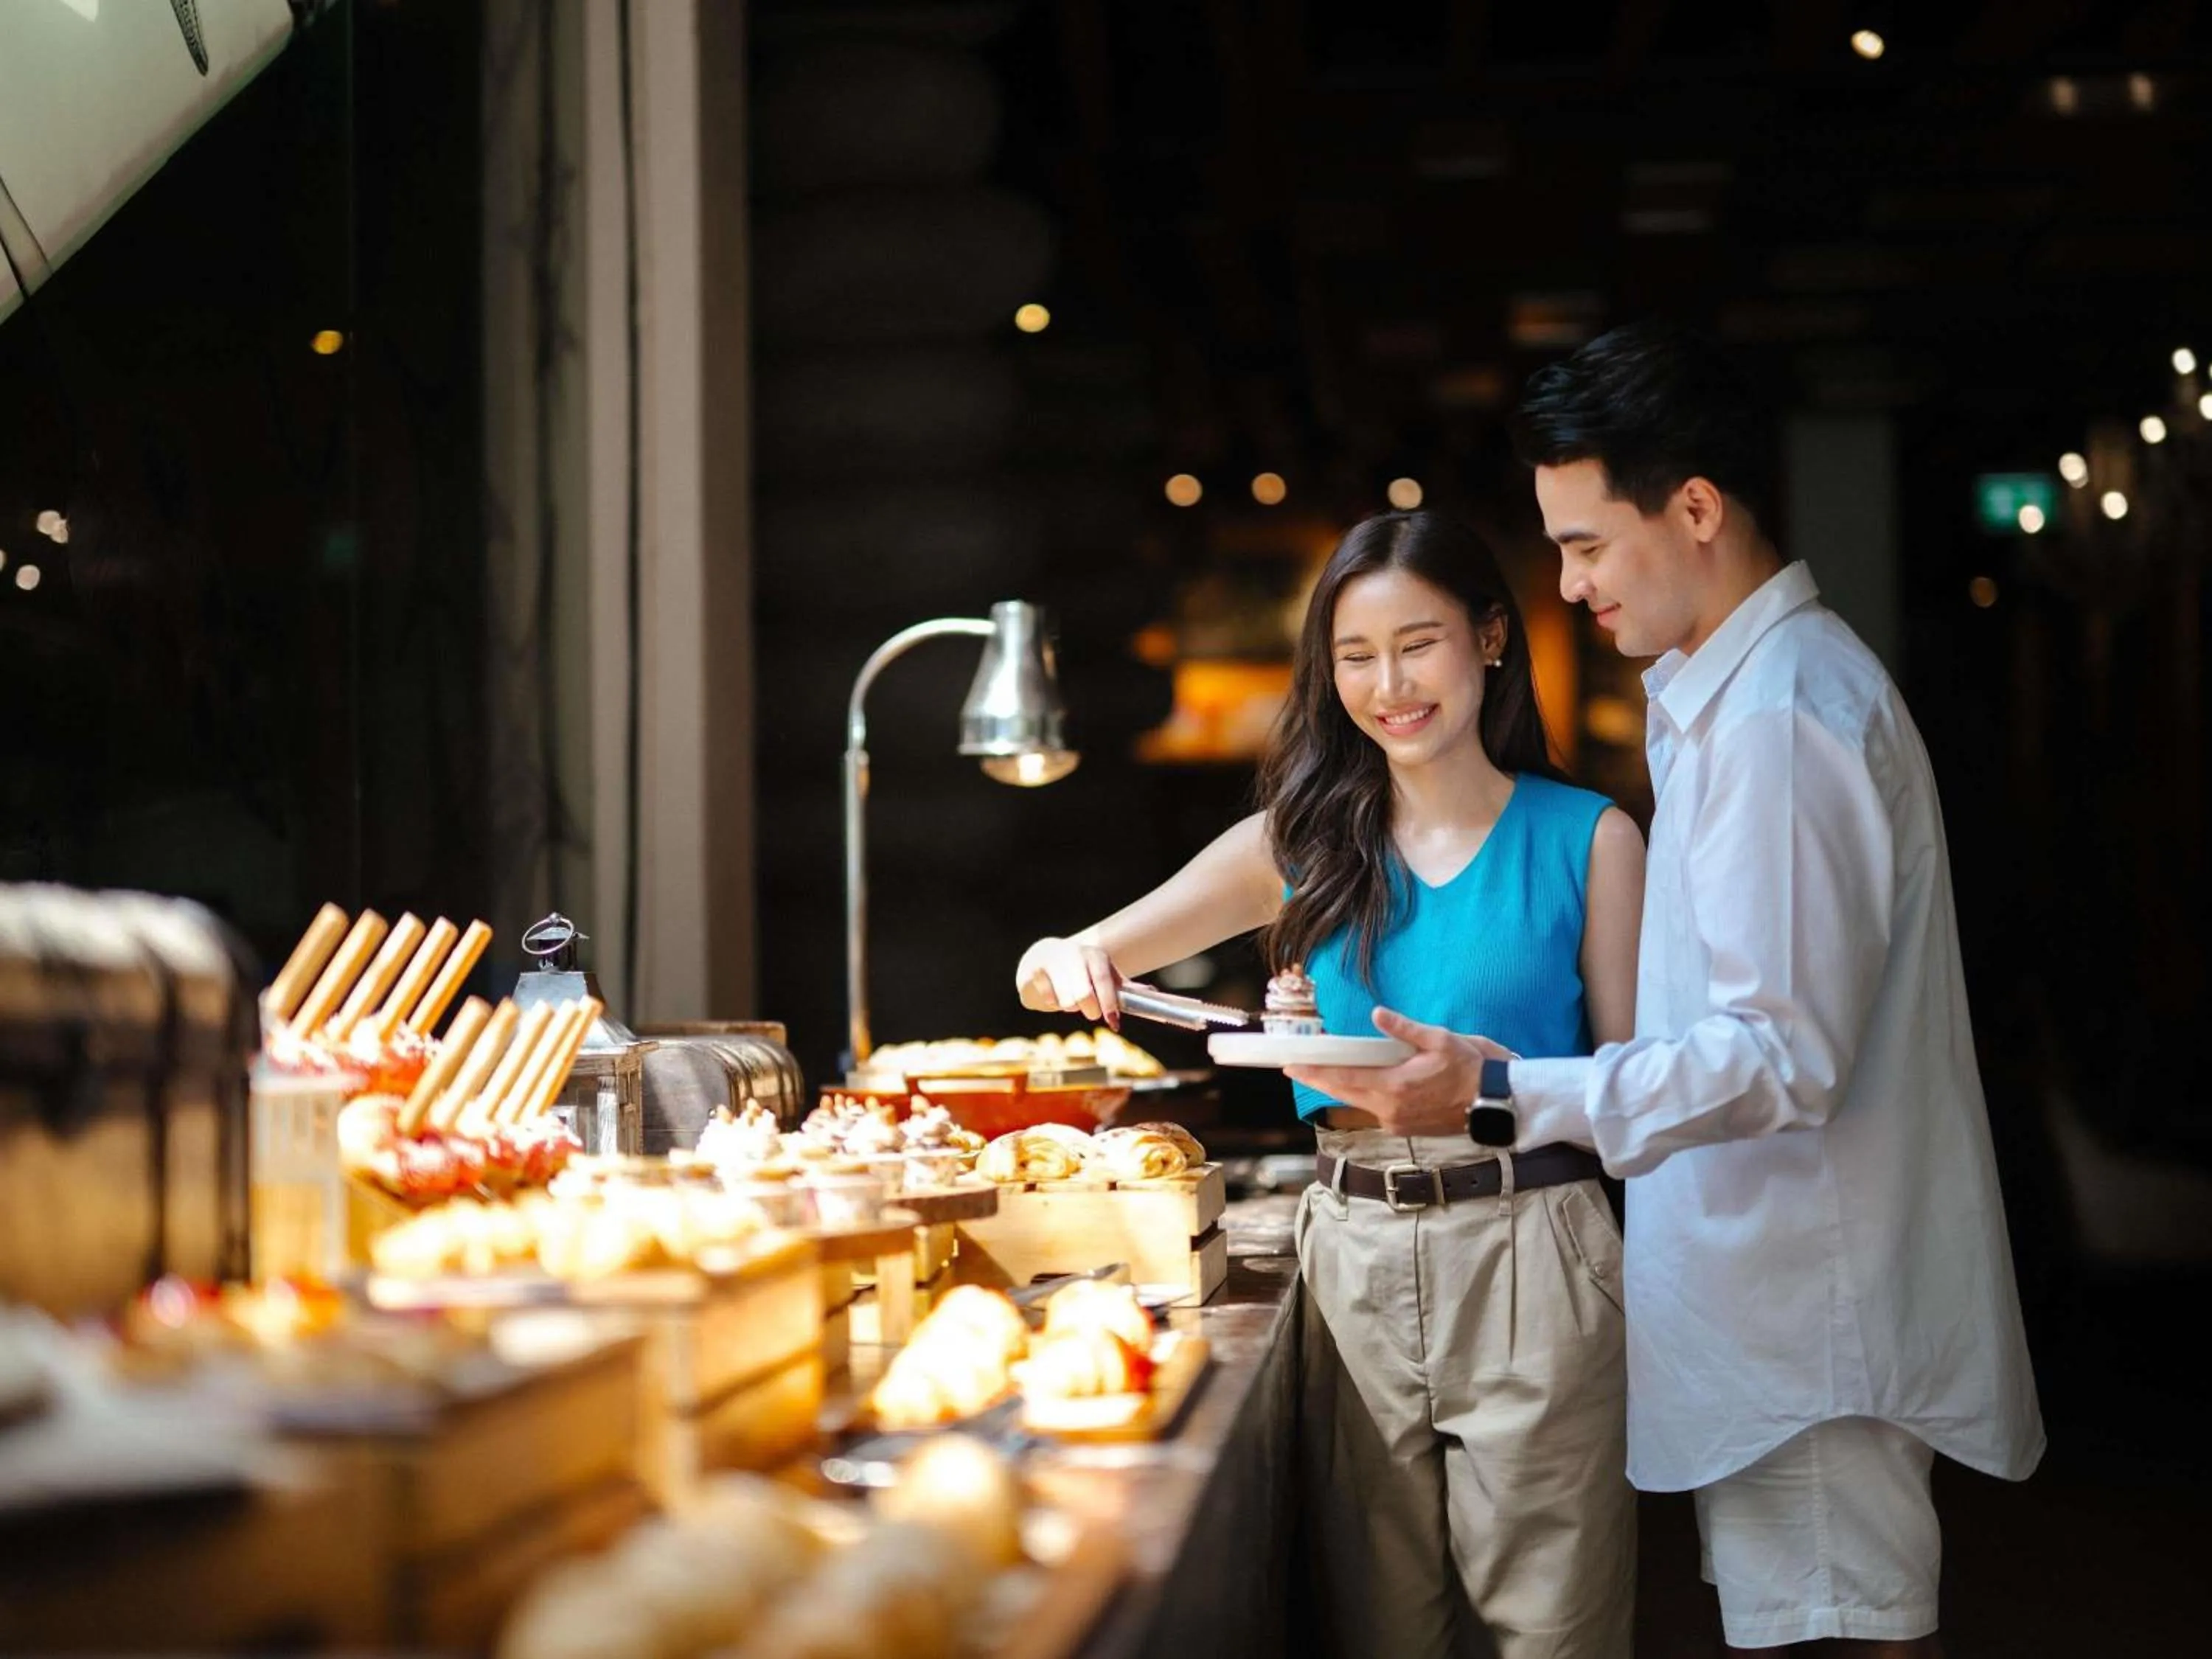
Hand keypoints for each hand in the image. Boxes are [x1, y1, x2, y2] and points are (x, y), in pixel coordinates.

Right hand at [1014, 936, 1123, 1025]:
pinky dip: (1052, 1004)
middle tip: (1091, 1012)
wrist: (1046, 954)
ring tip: (1070, 999)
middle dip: (1089, 1010)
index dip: (1109, 1004)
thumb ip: (1124, 986)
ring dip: (1070, 1007)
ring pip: (1066, 1001)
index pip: (1104, 980)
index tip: (1113, 1022)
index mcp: (1095, 956)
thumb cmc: (1081, 969)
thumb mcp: (1103, 973)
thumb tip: (1152, 992)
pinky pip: (1047, 1000)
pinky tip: (1053, 993)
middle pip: (1083, 995)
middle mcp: (1074, 954)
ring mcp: (1052, 961)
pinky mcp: (1033, 970)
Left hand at [1283, 1007, 1512, 1135]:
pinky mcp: (1405, 1127)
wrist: (1496, 1103)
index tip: (1291, 1066)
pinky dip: (1363, 1093)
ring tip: (1324, 1070)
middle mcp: (1390, 1110)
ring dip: (1342, 1086)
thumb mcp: (1440, 1040)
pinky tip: (1360, 1081)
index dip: (1315, 1073)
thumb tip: (1377, 1014)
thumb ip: (1405, 1029)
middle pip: (1344, 1093)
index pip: (1343, 1080)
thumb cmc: (1471, 1068)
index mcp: (1395, 1087)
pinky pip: (1376, 1108)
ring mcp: (1397, 1122)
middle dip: (1320, 1079)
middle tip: (1296, 1067)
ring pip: (1359, 1101)